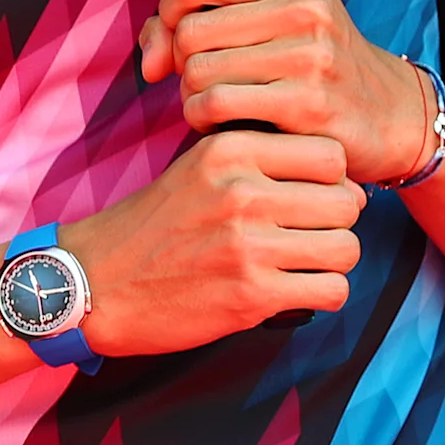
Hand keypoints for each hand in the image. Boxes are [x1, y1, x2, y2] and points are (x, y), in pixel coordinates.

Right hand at [58, 129, 363, 352]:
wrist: (96, 283)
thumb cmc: (152, 228)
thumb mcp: (195, 169)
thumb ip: (258, 161)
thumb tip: (342, 179)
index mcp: (227, 150)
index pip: (331, 155)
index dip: (332, 179)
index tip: (310, 198)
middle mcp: (240, 191)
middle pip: (347, 203)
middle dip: (337, 223)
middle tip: (307, 236)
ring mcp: (247, 245)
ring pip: (347, 248)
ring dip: (333, 262)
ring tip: (303, 265)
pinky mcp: (252, 294)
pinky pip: (333, 291)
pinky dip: (323, 294)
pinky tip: (295, 290)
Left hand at [138, 0, 431, 182]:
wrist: (393, 115)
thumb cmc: (318, 66)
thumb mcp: (273, 22)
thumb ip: (196, 22)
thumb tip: (150, 60)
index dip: (167, 15)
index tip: (174, 43)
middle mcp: (307, 6)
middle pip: (190, 31)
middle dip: (182, 63)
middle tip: (204, 82)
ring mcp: (311, 55)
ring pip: (197, 71)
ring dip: (192, 96)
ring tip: (218, 104)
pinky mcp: (307, 104)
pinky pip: (215, 105)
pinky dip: (205, 120)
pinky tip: (226, 123)